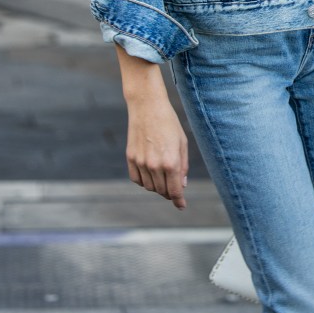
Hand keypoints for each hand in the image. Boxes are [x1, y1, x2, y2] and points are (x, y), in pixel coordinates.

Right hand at [126, 94, 189, 209]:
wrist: (147, 106)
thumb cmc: (169, 123)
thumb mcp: (182, 143)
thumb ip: (183, 166)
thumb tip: (182, 185)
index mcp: (171, 162)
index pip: (174, 191)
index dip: (179, 201)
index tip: (181, 206)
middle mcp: (154, 165)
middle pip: (162, 191)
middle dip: (169, 192)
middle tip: (174, 187)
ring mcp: (141, 162)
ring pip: (149, 187)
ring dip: (157, 186)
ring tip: (162, 174)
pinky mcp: (130, 158)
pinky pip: (137, 179)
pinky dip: (144, 181)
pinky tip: (150, 173)